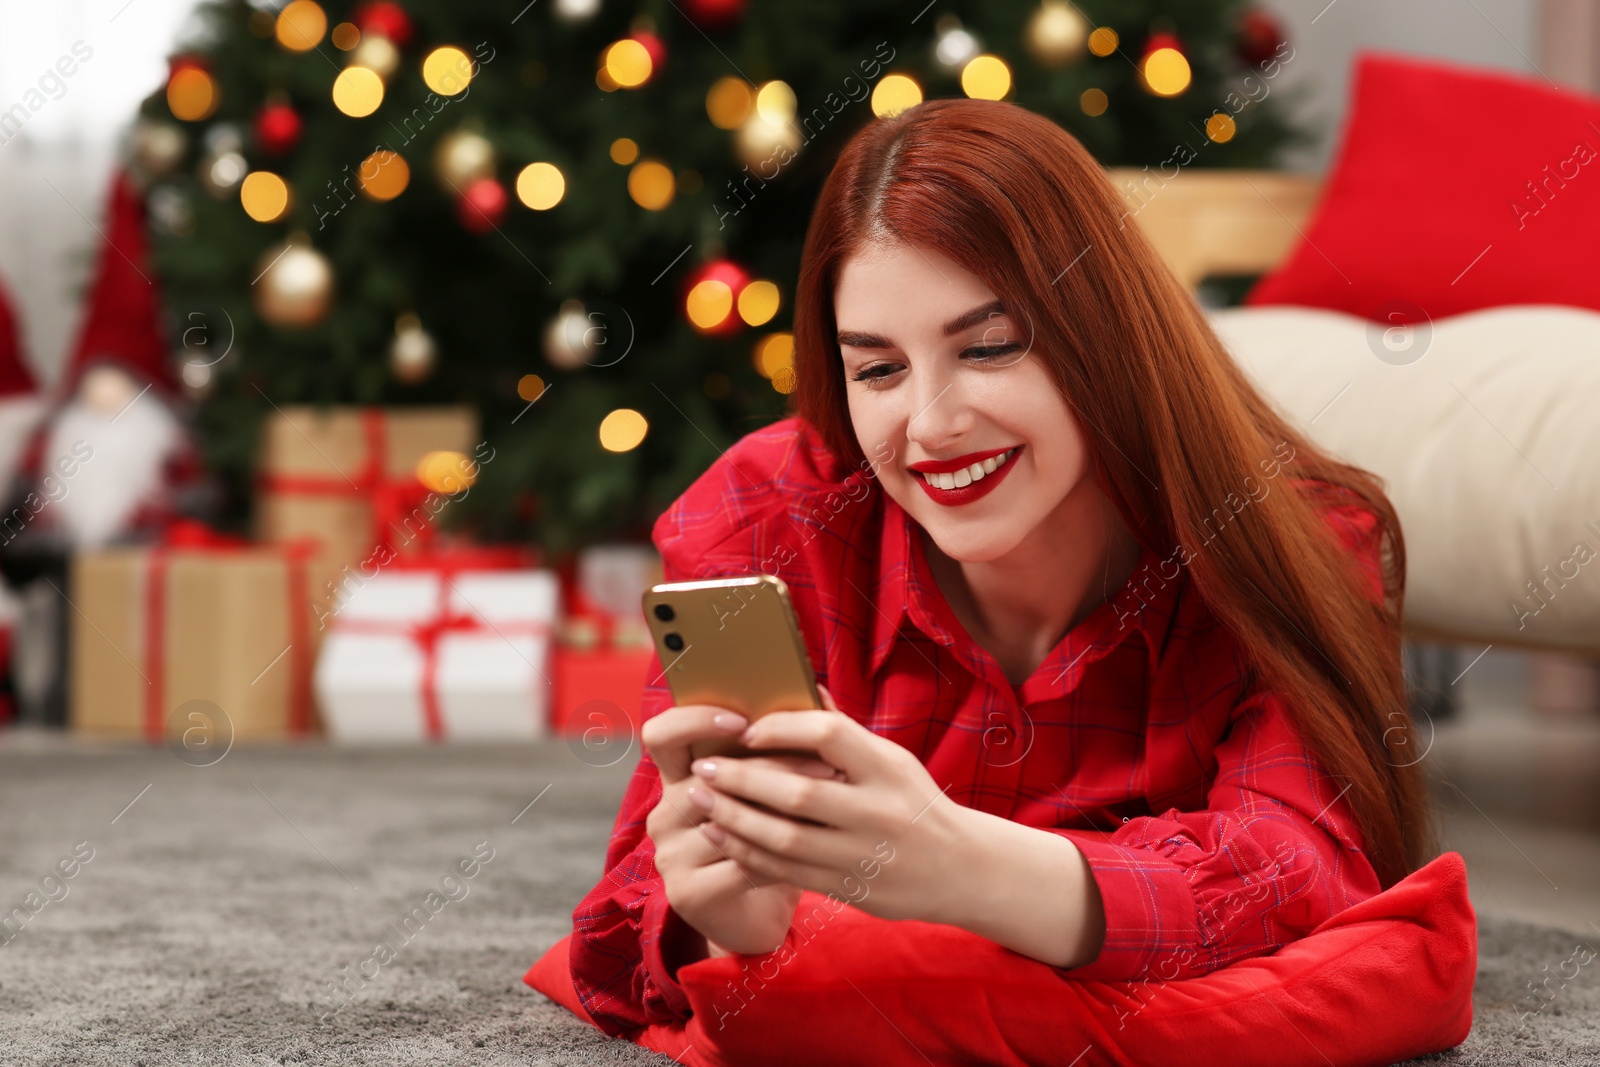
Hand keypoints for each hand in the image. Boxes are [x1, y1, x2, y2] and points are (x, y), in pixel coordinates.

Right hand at [642, 700, 842, 957]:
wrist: (756, 916)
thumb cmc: (772, 837)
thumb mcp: (772, 789)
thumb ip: (784, 743)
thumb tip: (814, 691)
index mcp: (679, 776)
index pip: (663, 734)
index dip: (694, 721)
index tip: (741, 720)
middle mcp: (666, 812)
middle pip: (708, 775)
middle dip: (772, 766)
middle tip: (826, 764)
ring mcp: (671, 854)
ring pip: (727, 820)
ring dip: (784, 810)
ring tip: (832, 803)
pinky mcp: (687, 892)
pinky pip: (740, 865)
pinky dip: (782, 855)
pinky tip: (817, 849)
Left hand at [687, 684, 972, 924]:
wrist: (962, 870)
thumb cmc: (916, 803)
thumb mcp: (894, 761)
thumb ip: (846, 733)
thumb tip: (804, 689)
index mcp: (888, 768)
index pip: (830, 735)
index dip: (784, 729)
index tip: (747, 731)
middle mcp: (878, 811)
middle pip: (797, 794)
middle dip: (742, 780)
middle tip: (704, 767)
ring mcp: (863, 854)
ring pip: (784, 838)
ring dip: (734, 820)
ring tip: (701, 802)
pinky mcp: (851, 887)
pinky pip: (788, 871)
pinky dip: (749, 853)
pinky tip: (722, 837)